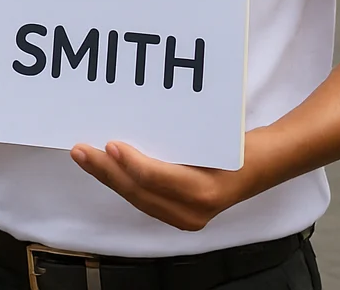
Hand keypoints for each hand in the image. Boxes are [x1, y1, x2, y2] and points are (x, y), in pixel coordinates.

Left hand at [70, 140, 256, 231]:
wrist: (258, 168)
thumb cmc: (235, 146)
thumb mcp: (210, 137)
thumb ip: (176, 138)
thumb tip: (134, 123)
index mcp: (203, 190)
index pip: (154, 178)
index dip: (129, 163)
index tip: (109, 144)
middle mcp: (193, 211)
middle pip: (138, 191)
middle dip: (106, 171)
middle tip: (81, 150)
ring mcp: (185, 218)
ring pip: (136, 198)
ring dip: (108, 177)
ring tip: (85, 157)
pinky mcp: (177, 216)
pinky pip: (142, 199)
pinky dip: (122, 182)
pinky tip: (104, 168)